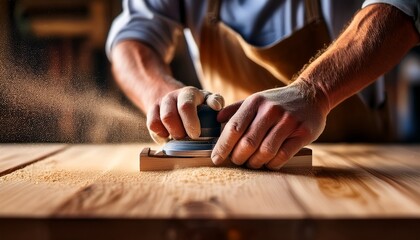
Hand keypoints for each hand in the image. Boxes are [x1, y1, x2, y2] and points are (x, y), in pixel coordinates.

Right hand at [147, 86, 224, 143]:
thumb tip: (216, 106)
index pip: (186, 106)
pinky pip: (152, 126)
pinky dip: (161, 135)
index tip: (195, 134)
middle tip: (189, 137)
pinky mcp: (151, 112)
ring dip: (171, 133)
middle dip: (179, 132)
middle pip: (169, 117)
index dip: (190, 122)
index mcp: (188, 93)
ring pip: (159, 122)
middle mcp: (172, 96)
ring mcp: (160, 104)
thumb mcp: (208, 100)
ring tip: (180, 137)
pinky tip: (169, 135)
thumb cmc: (197, 104)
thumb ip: (215, 101)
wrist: (174, 99)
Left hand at [211, 82, 328, 169]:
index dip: (222, 146)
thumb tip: (215, 121)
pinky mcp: (303, 132)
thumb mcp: (256, 99)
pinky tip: (269, 163)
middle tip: (237, 161)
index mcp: (255, 102)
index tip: (216, 158)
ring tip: (252, 163)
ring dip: (255, 163)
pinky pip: (283, 155)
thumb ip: (236, 110)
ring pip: (265, 151)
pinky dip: (272, 164)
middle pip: (248, 142)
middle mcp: (271, 110)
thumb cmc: (278, 101)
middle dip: (238, 157)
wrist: (312, 94)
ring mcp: (288, 121)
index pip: (234, 127)